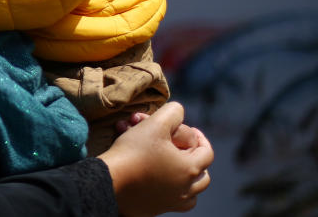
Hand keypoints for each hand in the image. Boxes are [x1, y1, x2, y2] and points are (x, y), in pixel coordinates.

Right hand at [98, 102, 212, 216]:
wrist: (110, 180)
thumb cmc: (134, 151)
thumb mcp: (155, 123)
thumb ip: (173, 112)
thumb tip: (179, 111)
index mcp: (189, 169)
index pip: (207, 152)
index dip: (200, 138)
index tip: (191, 129)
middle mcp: (185, 190)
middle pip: (203, 176)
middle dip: (195, 159)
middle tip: (183, 149)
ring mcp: (171, 202)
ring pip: (192, 194)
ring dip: (189, 181)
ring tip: (178, 170)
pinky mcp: (155, 209)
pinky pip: (173, 203)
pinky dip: (173, 193)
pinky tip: (163, 184)